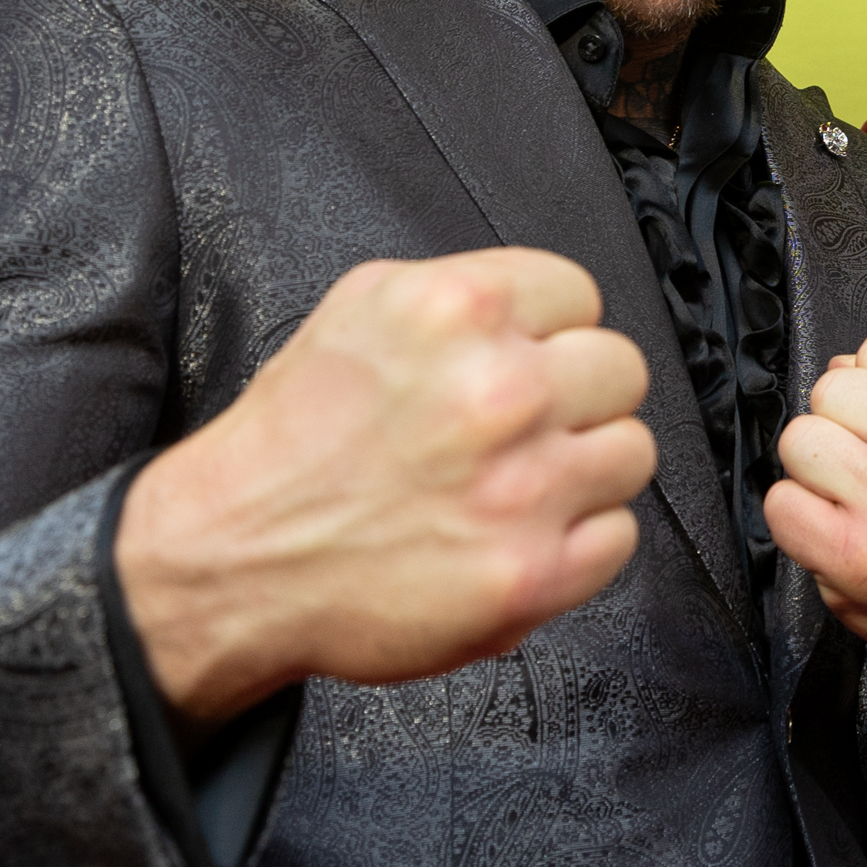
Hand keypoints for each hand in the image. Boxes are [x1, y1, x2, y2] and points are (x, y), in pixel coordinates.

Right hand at [114, 248, 654, 728]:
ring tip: (519, 485)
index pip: (580, 293)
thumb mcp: (358, 311)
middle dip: (576, 396)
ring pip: (632, 452)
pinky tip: (517, 535)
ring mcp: (523, 487)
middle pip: (621, 369)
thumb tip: (541, 305)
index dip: (550, 331)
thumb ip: (460, 294)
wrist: (234, 558)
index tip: (524, 359)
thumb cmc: (292, 444)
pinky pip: (619, 536)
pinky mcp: (532, 573)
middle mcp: (499, 391)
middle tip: (523, 428)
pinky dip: (579, 542)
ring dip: (585, 469)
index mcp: (457, 311)